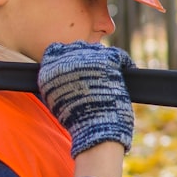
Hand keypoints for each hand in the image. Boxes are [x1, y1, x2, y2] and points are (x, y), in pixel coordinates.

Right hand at [38, 42, 134, 156]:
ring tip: (109, 76)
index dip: (68, 57)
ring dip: (102, 58)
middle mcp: (66, 59)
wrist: (95, 128)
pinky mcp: (107, 59)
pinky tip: (126, 70)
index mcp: (50, 69)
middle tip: (96, 73)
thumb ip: (56, 84)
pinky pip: (118, 54)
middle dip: (86, 57)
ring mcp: (86, 57)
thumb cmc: (78, 121)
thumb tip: (63, 76)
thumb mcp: (57, 101)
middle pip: (78, 48)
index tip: (77, 66)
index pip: (57, 50)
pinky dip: (124, 62)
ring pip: (96, 49)